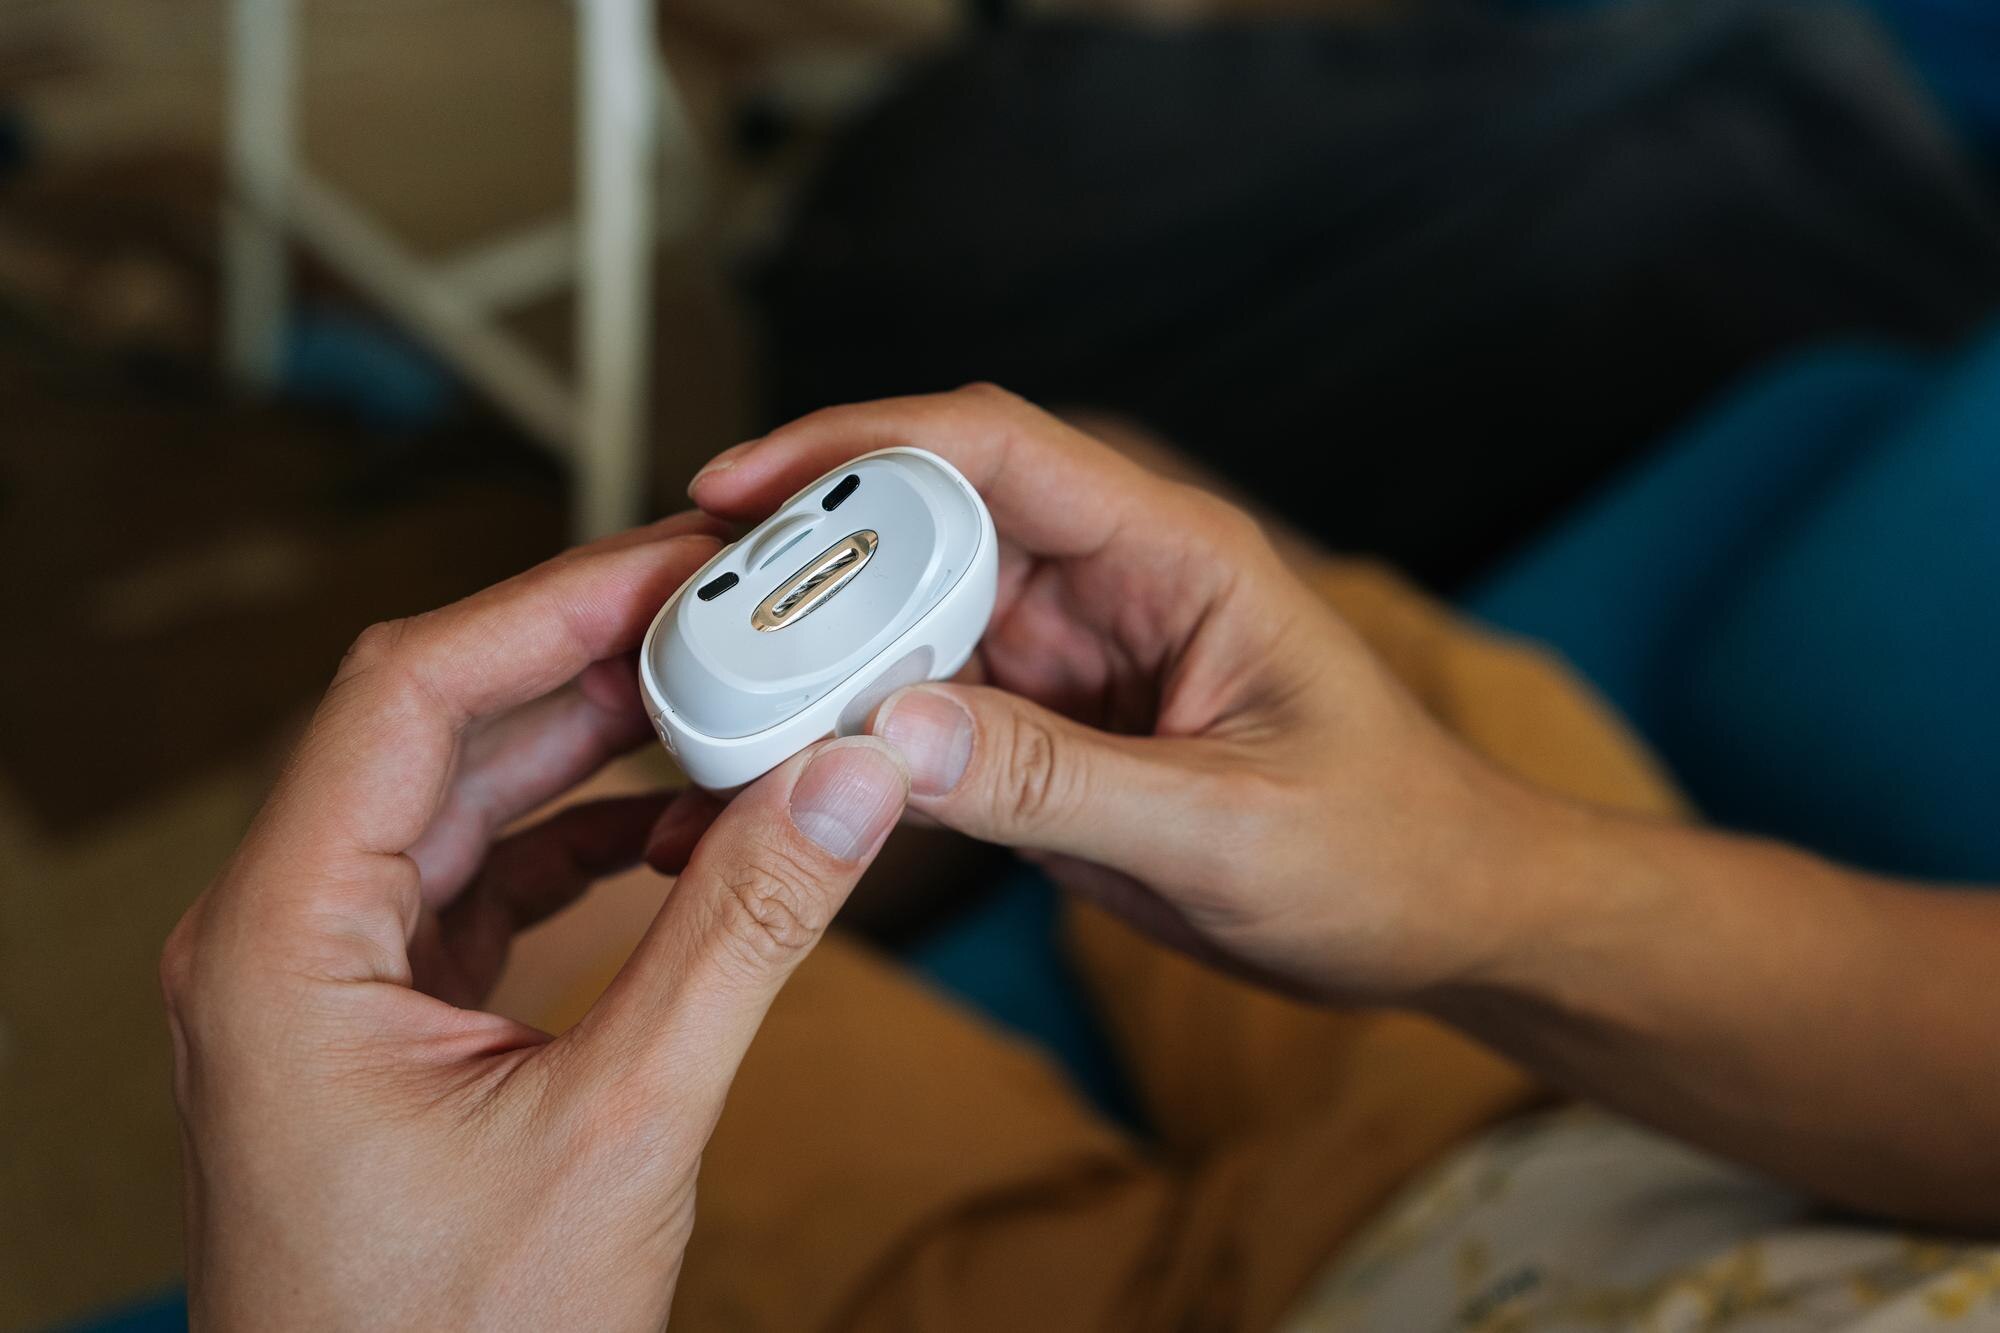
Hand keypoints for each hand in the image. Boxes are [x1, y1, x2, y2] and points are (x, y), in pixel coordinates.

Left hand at [162, 515, 909, 1329]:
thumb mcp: (622, 1126)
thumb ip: (741, 935)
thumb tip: (842, 783)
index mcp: (285, 944)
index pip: (409, 695)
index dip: (552, 607)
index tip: (680, 562)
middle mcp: (285, 939)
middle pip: (443, 727)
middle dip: (594, 660)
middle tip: (731, 608)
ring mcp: (333, 977)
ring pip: (473, 796)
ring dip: (602, 746)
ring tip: (733, 701)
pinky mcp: (390, 1014)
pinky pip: (491, 876)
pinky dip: (595, 838)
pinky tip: (693, 824)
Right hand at [690, 385, 1539, 1002]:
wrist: (1439, 919)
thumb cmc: (1384, 850)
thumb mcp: (1228, 827)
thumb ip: (1063, 784)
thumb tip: (895, 735)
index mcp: (1173, 556)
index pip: (995, 451)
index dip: (857, 445)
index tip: (741, 484)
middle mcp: (1106, 588)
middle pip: (919, 528)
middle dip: (797, 559)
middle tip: (674, 609)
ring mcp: (1070, 661)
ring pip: (904, 623)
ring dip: (807, 656)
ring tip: (695, 697)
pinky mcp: (1048, 733)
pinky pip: (925, 715)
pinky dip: (850, 739)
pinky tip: (774, 777)